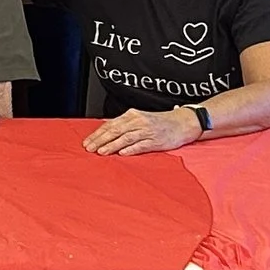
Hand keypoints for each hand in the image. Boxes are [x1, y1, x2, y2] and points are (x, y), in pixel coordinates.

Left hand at [84, 107, 201, 155]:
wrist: (182, 122)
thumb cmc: (159, 122)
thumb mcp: (139, 119)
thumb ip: (124, 125)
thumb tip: (105, 132)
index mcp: (132, 115)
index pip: (110, 125)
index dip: (97, 134)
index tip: (87, 142)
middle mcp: (138, 122)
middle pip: (115, 131)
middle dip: (100, 140)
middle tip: (89, 148)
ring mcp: (147, 131)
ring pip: (125, 138)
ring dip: (112, 145)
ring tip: (101, 152)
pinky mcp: (156, 141)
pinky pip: (141, 145)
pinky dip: (130, 149)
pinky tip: (122, 153)